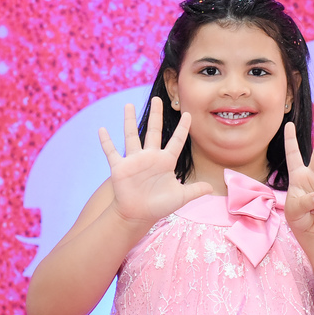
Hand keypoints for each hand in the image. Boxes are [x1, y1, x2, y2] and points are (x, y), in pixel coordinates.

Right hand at [98, 97, 211, 226]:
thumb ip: (195, 191)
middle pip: (153, 131)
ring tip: (129, 105)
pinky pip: (111, 152)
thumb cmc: (158, 206)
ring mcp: (134, 160)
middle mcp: (150, 157)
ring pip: (131, 135)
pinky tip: (102, 129)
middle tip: (158, 99)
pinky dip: (106, 141)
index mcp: (166, 161)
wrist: (137, 215)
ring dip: (129, 120)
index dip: (183, 129)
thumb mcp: (180, 198)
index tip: (188, 114)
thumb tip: (211, 188)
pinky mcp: (120, 167)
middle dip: (156, 115)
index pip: (176, 141)